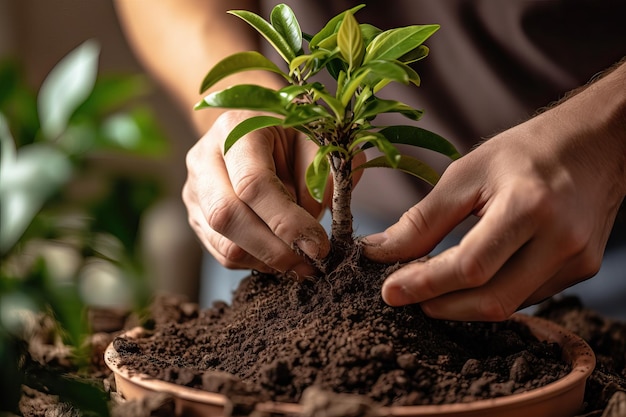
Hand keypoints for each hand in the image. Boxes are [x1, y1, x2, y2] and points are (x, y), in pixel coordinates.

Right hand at [182, 110, 329, 277]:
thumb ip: (320, 179)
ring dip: (266, 260)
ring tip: (299, 262)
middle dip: (273, 249)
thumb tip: (312, 232)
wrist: (258, 128)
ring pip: (223, 242)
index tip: (318, 245)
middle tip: (309, 265)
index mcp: (235, 129)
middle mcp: (205, 158)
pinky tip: (280, 254)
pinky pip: (222, 252)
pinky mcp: (196, 215)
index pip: (253, 184)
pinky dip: (255, 262)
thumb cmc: (292, 133)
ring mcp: (195, 189)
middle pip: (227, 216)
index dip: (286, 221)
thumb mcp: (317, 141)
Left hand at [363, 70, 625, 320]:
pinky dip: (491, 294)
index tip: (390, 292)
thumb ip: (423, 219)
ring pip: (509, 304)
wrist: (595, 144)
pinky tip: (469, 280)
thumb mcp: (466, 174)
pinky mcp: (583, 270)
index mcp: (529, 205)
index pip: (471, 266)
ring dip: (463, 304)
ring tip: (432, 285)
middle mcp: (561, 239)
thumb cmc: (525, 152)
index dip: (425, 284)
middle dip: (441, 306)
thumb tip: (378, 251)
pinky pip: (526, 296)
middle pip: (492, 299)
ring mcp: (577, 260)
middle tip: (407, 295)